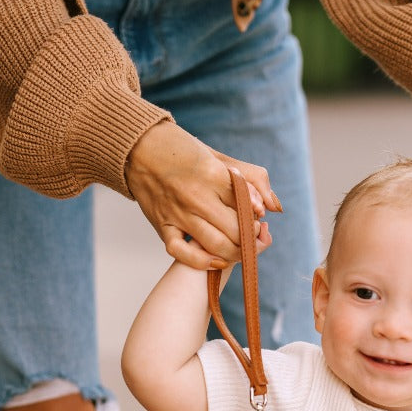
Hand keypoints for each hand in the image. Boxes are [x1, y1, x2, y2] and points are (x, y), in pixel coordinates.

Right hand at [125, 120, 280, 267]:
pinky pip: (182, 253)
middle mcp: (195, 196)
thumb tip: (274, 208)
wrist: (138, 148)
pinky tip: (216, 260)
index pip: (246, 205)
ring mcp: (177, 214)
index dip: (256, 217)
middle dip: (251, 239)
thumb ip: (252, 179)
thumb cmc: (183, 151)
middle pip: (236, 230)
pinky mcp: (162, 226)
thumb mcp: (219, 157)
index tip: (258, 218)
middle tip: (254, 237)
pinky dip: (203, 262)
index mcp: (212, 174)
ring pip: (216, 245)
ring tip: (240, 248)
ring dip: (235, 253)